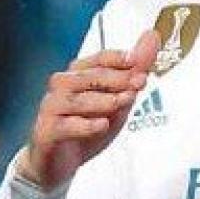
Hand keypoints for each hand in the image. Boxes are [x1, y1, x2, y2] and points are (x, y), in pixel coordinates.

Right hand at [16, 31, 159, 191]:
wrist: (60, 163)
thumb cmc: (88, 125)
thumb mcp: (119, 98)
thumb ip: (135, 69)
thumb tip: (153, 35)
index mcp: (79, 74)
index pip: (99, 59)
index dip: (119, 59)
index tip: (138, 62)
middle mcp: (62, 87)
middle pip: (89, 77)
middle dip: (117, 79)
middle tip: (140, 83)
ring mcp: (51, 109)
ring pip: (77, 100)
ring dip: (104, 100)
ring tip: (126, 102)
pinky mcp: (46, 132)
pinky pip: (65, 125)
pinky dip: (85, 125)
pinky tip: (102, 125)